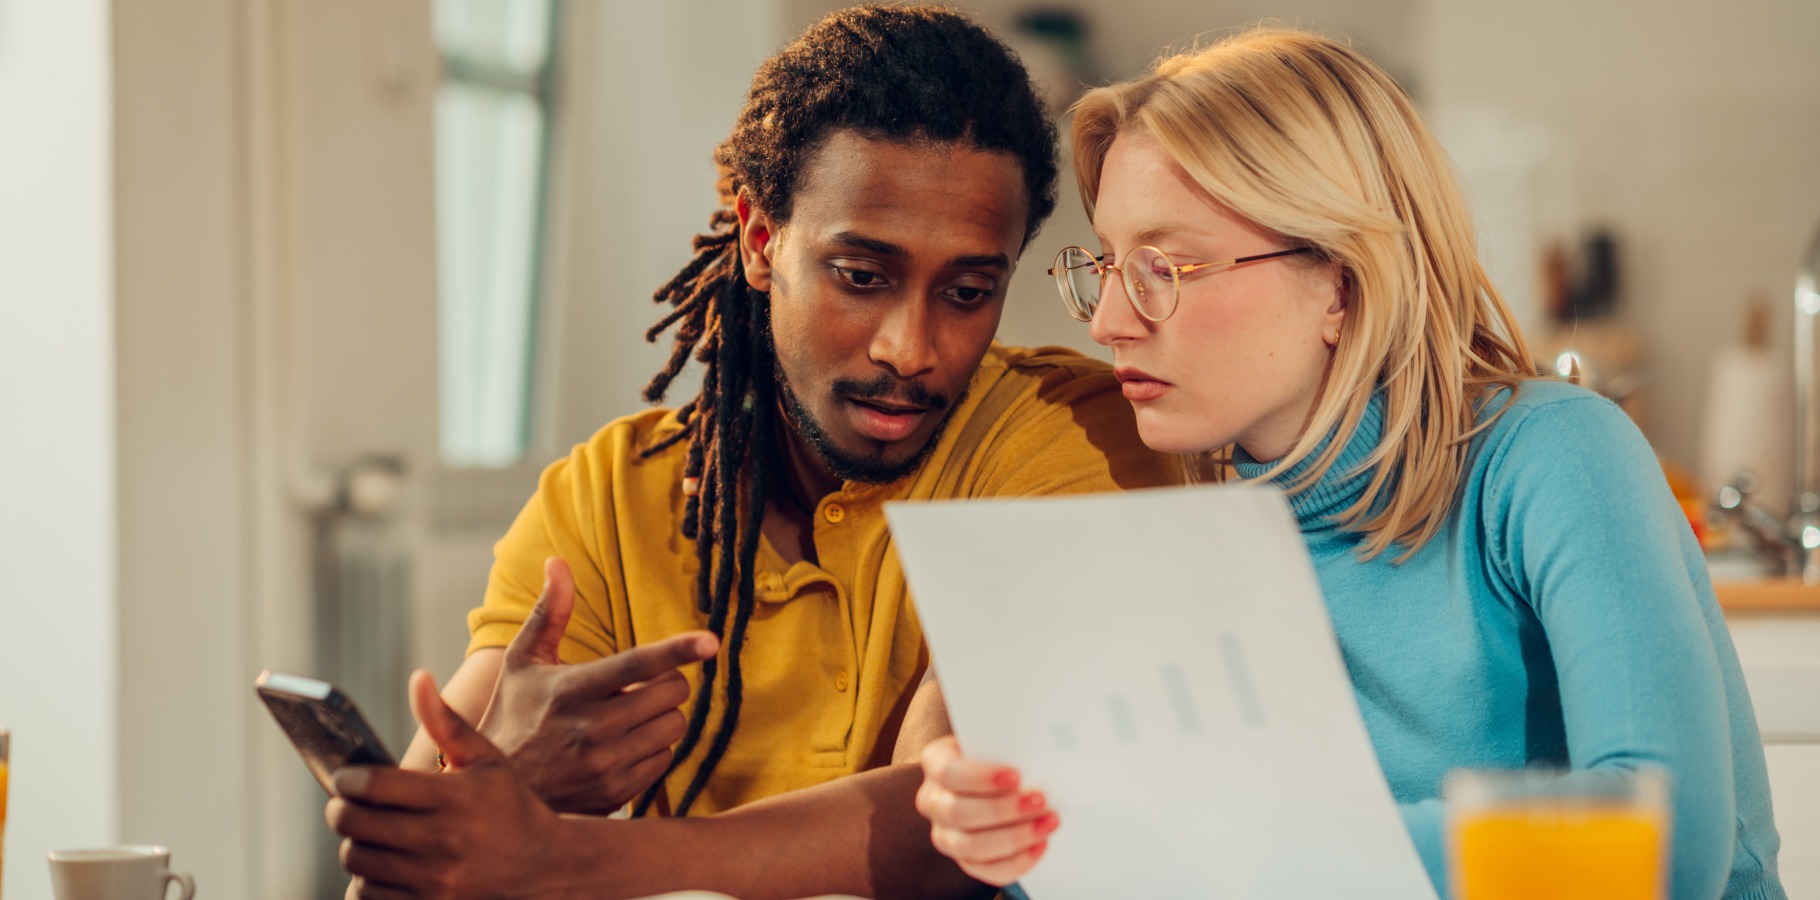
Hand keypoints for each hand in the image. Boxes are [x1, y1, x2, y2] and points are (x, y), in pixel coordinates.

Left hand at [329, 670, 565, 898]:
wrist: (542, 865)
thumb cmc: (509, 803)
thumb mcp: (485, 758)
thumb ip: (445, 721)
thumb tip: (418, 679)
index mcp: (454, 798)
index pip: (374, 785)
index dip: (347, 778)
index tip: (344, 776)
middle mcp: (442, 841)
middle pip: (355, 824)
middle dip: (341, 810)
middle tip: (346, 802)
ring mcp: (434, 879)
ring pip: (357, 861)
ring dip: (354, 844)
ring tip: (368, 831)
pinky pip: (368, 894)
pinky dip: (366, 878)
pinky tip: (383, 861)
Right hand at [479, 557, 718, 813]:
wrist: (498, 791)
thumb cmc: (514, 714)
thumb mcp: (523, 661)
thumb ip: (548, 612)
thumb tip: (557, 562)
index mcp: (573, 690)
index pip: (637, 665)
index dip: (678, 650)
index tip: (711, 641)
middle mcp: (592, 729)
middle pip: (671, 693)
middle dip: (664, 683)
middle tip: (636, 687)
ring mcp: (607, 765)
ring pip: (674, 725)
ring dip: (660, 716)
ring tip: (625, 717)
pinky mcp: (618, 792)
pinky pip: (666, 758)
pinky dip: (653, 748)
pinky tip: (621, 746)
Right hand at [915, 735, 1057, 885]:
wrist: (1001, 777)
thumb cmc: (1000, 752)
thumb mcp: (999, 740)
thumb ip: (1010, 745)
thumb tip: (1043, 755)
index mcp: (936, 762)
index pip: (949, 772)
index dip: (981, 777)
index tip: (1016, 776)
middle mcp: (933, 800)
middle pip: (957, 812)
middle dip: (1003, 810)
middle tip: (1040, 801)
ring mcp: (945, 833)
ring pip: (971, 846)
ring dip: (1015, 837)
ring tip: (1047, 823)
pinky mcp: (964, 859)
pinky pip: (986, 870)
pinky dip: (1017, 862)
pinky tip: (1040, 845)